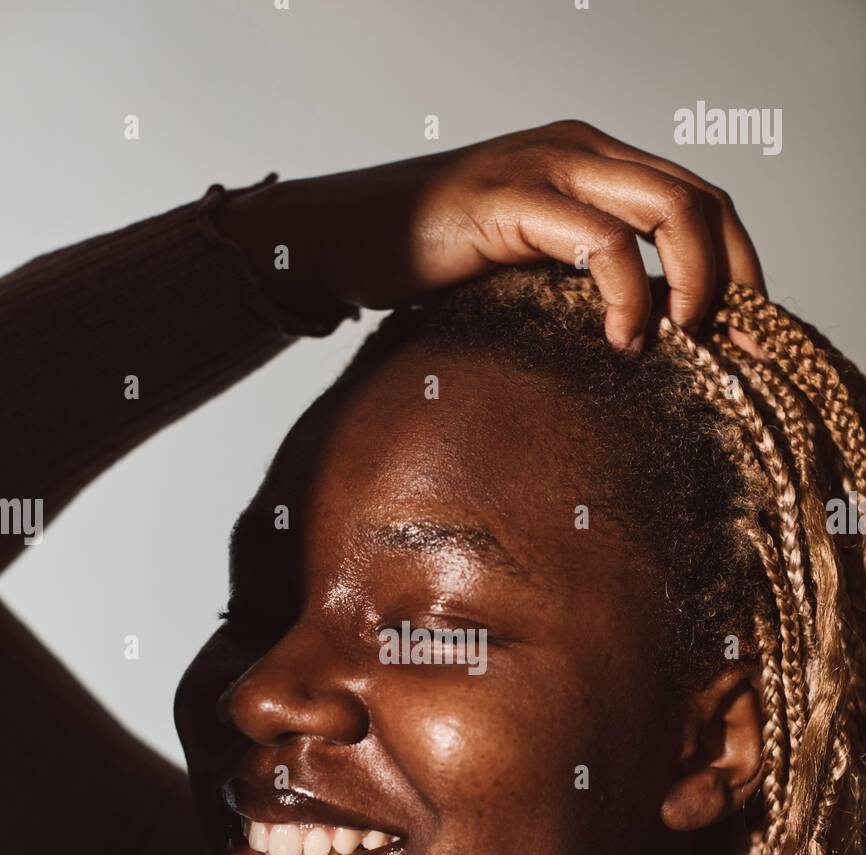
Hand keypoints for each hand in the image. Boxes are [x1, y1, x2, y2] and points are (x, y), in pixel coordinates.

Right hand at [219, 120, 764, 353]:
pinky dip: (629, 295)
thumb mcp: (525, 264)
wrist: (345, 238)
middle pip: (697, 199)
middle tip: (727, 345)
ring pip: (666, 209)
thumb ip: (580, 277)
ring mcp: (546, 167)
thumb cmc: (430, 262)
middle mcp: (580, 149)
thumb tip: (643, 339)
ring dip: (693, 284)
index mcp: (591, 161)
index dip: (734, 261)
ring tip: (682, 343)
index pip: (696, 198)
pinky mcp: (512, 201)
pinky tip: (624, 341)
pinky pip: (599, 242)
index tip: (743, 330)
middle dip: (730, 276)